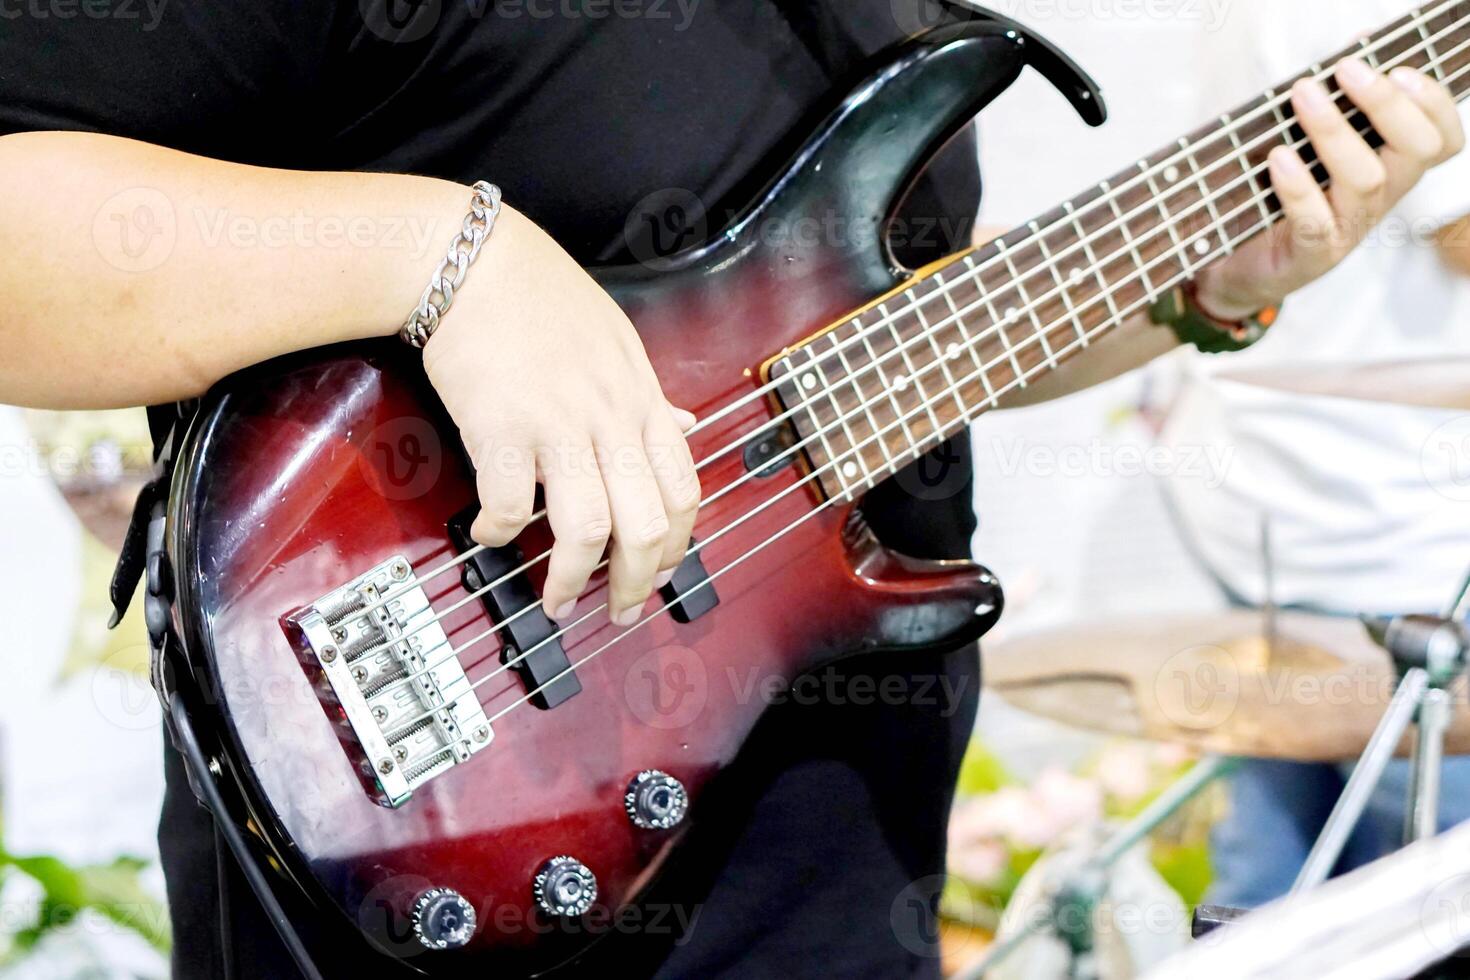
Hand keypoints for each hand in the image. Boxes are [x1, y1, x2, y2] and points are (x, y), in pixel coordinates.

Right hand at [423, 205, 700, 625]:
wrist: (473, 260)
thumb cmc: (541, 297)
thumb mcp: (619, 340)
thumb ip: (650, 396)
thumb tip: (685, 428)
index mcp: (641, 400)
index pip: (684, 491)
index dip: (678, 547)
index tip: (661, 574)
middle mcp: (609, 417)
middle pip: (646, 524)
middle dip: (637, 583)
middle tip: (619, 610)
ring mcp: (557, 424)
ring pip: (589, 528)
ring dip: (572, 579)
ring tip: (557, 601)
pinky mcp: (500, 426)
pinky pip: (507, 504)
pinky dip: (498, 532)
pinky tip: (490, 535)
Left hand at [1196, 57, 1465, 319]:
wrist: (1238, 265)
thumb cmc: (1278, 192)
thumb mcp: (1311, 145)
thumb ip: (1337, 103)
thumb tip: (1357, 46)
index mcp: (1392, 169)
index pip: (1444, 139)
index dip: (1435, 104)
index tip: (1400, 69)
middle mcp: (1380, 199)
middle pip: (1416, 151)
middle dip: (1386, 105)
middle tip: (1347, 70)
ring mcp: (1349, 229)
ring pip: (1366, 180)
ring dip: (1335, 132)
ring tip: (1302, 94)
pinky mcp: (1311, 255)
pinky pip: (1315, 222)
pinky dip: (1298, 187)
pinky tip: (1278, 157)